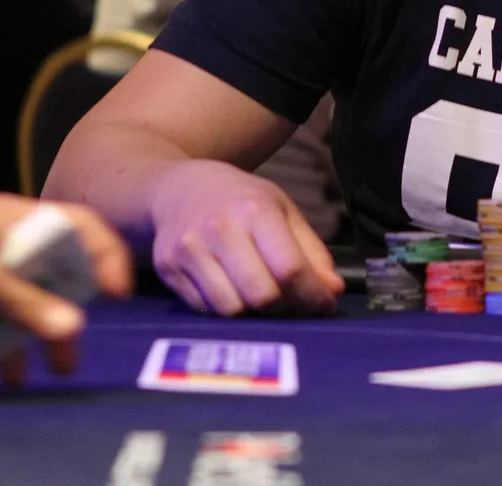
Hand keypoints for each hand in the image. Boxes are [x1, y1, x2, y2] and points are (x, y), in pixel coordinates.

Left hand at [0, 185, 133, 375]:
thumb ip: (25, 303)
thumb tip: (76, 325)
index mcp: (23, 222)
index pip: (82, 228)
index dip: (106, 257)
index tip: (114, 296)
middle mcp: (6, 241)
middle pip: (48, 280)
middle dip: (56, 323)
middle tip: (65, 362)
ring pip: (9, 305)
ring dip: (12, 343)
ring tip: (13, 380)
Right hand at [149, 160, 344, 316]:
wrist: (179, 188)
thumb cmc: (239, 200)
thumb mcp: (282, 210)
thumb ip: (311, 251)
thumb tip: (332, 290)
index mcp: (255, 209)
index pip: (290, 268)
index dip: (312, 295)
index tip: (324, 304)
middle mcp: (219, 228)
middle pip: (261, 295)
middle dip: (284, 308)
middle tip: (292, 303)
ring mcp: (189, 249)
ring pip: (231, 309)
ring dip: (254, 314)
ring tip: (263, 299)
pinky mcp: (168, 268)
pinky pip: (205, 309)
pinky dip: (226, 309)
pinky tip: (234, 292)